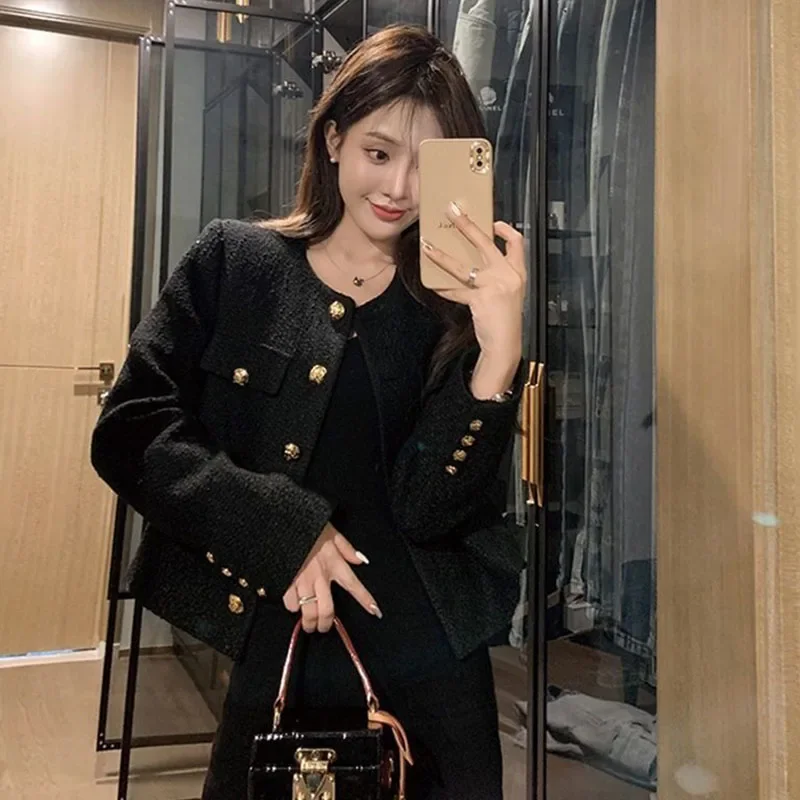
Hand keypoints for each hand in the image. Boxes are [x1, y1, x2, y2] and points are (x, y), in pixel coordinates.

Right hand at [283, 523, 381, 632]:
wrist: (284, 521)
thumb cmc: (309, 527)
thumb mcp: (332, 533)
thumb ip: (347, 548)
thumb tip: (361, 560)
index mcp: (334, 563)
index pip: (354, 585)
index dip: (366, 600)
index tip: (376, 612)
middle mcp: (321, 576)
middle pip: (327, 610)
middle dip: (325, 624)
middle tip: (323, 627)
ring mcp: (303, 580)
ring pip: (309, 611)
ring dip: (309, 621)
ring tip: (308, 624)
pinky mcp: (286, 581)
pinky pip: (290, 603)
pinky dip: (292, 608)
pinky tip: (294, 606)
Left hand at [421, 203, 525, 363]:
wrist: (506, 344)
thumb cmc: (506, 320)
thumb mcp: (510, 294)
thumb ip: (499, 277)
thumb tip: (476, 265)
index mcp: (518, 272)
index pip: (517, 242)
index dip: (505, 229)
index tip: (493, 223)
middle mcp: (507, 275)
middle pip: (484, 243)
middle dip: (466, 225)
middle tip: (452, 211)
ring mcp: (492, 286)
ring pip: (461, 266)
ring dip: (442, 256)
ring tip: (427, 246)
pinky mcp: (478, 299)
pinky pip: (455, 291)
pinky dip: (443, 289)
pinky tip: (433, 284)